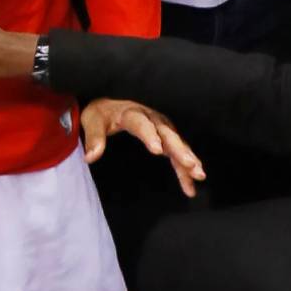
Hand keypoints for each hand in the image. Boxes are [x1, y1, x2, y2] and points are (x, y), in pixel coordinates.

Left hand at [79, 98, 204, 195]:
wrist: (110, 106)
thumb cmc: (102, 114)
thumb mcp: (92, 121)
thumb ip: (93, 138)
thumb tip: (91, 157)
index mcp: (132, 112)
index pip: (141, 124)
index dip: (150, 136)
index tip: (158, 151)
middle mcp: (152, 118)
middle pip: (167, 135)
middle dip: (180, 150)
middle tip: (190, 164)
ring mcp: (162, 128)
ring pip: (178, 144)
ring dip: (189, 159)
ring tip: (198, 175)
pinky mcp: (166, 138)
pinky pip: (178, 153)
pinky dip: (185, 168)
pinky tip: (191, 184)